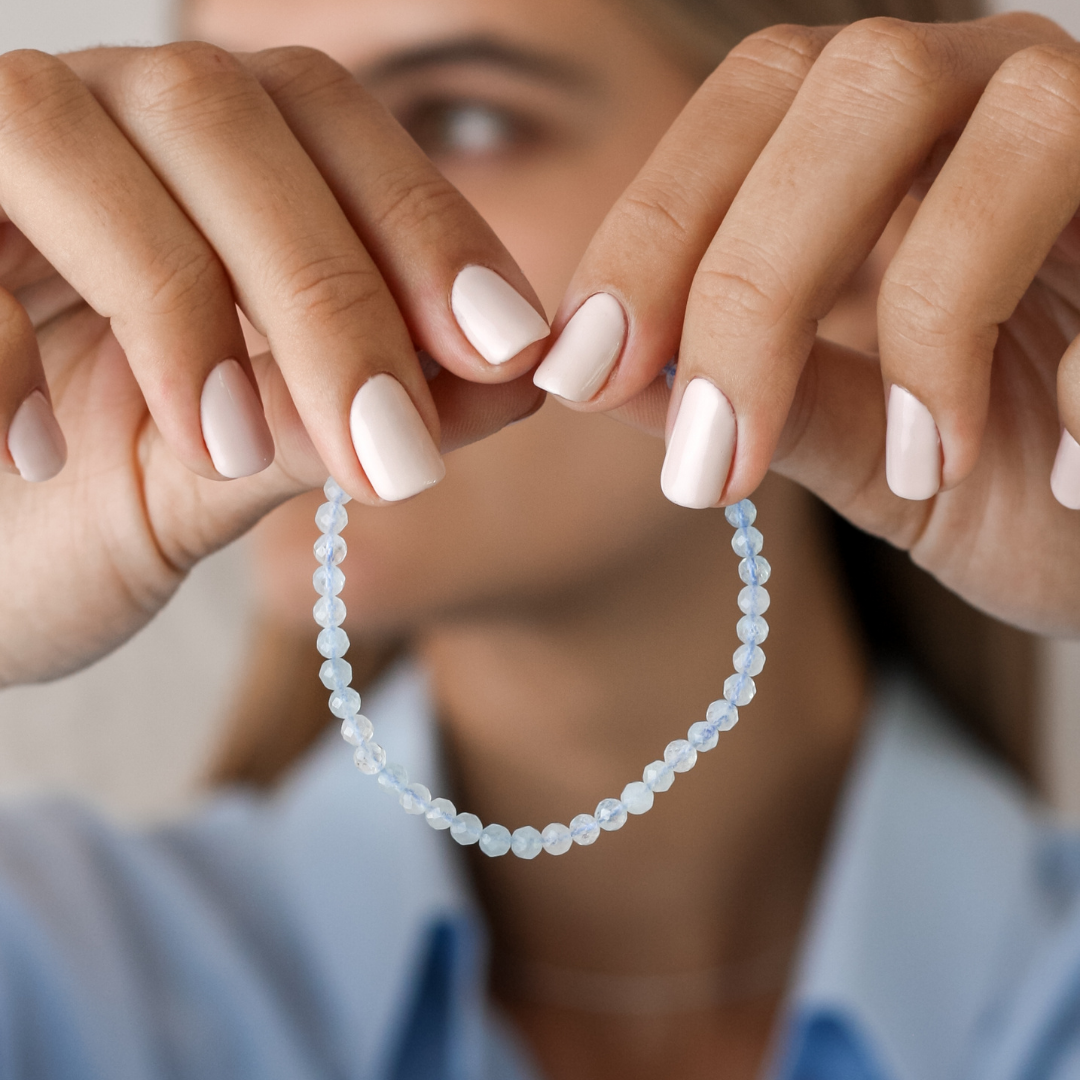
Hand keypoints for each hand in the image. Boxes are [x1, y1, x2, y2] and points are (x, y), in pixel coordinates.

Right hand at [0, 43, 547, 685]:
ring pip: (72, 133)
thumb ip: (340, 420)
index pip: (332, 127)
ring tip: (223, 449)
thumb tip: (517, 382)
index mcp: (196, 167)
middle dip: (326, 291)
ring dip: (175, 299)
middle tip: (392, 453)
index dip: (427, 224)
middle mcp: (91, 124)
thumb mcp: (220, 476)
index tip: (509, 353)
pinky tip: (37, 456)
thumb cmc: (71, 511)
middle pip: (223, 114)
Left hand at [534, 12, 1079, 635]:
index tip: (580, 378)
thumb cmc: (1013, 473)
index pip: (747, 110)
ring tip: (922, 462)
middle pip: (860, 88)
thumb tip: (611, 381)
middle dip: (756, 282)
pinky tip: (1068, 480)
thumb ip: (772, 400)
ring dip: (935, 318)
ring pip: (1022, 127)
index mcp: (898, 140)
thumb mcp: (872, 453)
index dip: (651, 231)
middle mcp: (1006, 98)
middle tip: (711, 460)